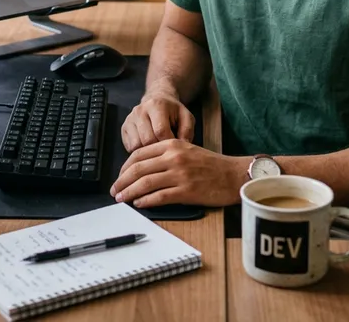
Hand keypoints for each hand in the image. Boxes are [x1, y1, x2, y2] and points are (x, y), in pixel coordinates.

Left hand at [110, 139, 249, 208]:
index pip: (139, 154)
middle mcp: (174, 157)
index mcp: (172, 145)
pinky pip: (159, 197)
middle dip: (122, 181)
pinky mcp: (186, 191)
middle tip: (114, 190)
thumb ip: (166, 156)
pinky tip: (139, 204)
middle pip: (138, 168)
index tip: (119, 176)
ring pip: (145, 183)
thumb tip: (143, 169)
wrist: (233, 175)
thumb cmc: (211, 165)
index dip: (124, 167)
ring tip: (122, 199)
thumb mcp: (187, 150)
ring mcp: (179, 174)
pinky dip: (146, 201)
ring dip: (130, 192)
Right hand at [121, 88, 194, 152]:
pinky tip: (148, 147)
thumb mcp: (186, 116)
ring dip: (148, 151)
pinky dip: (140, 151)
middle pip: (147, 139)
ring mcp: (130, 119)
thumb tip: (183, 146)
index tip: (175, 147)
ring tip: (157, 147)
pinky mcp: (124, 127)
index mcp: (156, 105)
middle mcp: (140, 110)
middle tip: (166, 149)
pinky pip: (130, 147)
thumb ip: (187, 130)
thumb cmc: (173, 111)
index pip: (160, 130)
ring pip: (137, 145)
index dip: (169, 142)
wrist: (157, 99)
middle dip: (158, 148)